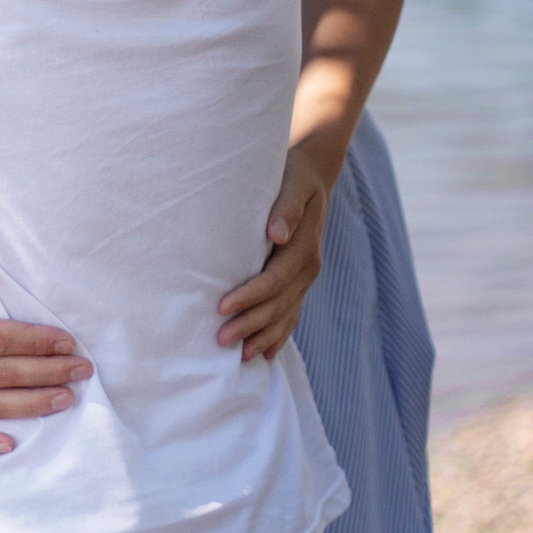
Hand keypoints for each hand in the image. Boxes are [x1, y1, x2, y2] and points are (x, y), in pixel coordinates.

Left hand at [217, 143, 331, 361]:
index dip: (250, 295)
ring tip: (240, 356)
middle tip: (221, 340)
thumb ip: (286, 206)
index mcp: (304, 244)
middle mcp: (307, 265)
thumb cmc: (291, 175)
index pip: (275, 278)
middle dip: (250, 323)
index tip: (223, 307)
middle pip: (278, 303)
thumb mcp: (292, 182)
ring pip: (285, 314)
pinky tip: (265, 352)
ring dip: (262, 335)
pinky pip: (292, 313)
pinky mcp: (300, 281)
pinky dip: (279, 334)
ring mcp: (305, 276)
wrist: (311, 175)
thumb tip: (277, 233)